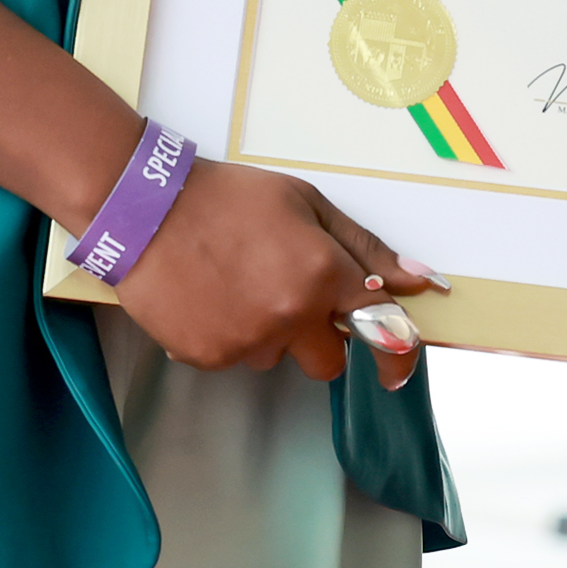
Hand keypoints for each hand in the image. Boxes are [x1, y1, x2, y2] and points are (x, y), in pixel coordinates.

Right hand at [112, 157, 440, 389]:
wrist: (147, 208)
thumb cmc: (229, 197)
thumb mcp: (304, 202)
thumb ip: (362, 246)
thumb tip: (418, 279)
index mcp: (321, 273)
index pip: (379, 329)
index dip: (396, 354)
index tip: (397, 370)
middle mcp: (291, 315)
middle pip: (327, 362)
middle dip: (317, 337)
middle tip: (287, 296)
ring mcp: (248, 342)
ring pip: (276, 357)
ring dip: (268, 332)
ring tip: (235, 283)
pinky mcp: (210, 358)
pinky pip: (235, 358)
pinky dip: (229, 335)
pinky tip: (209, 296)